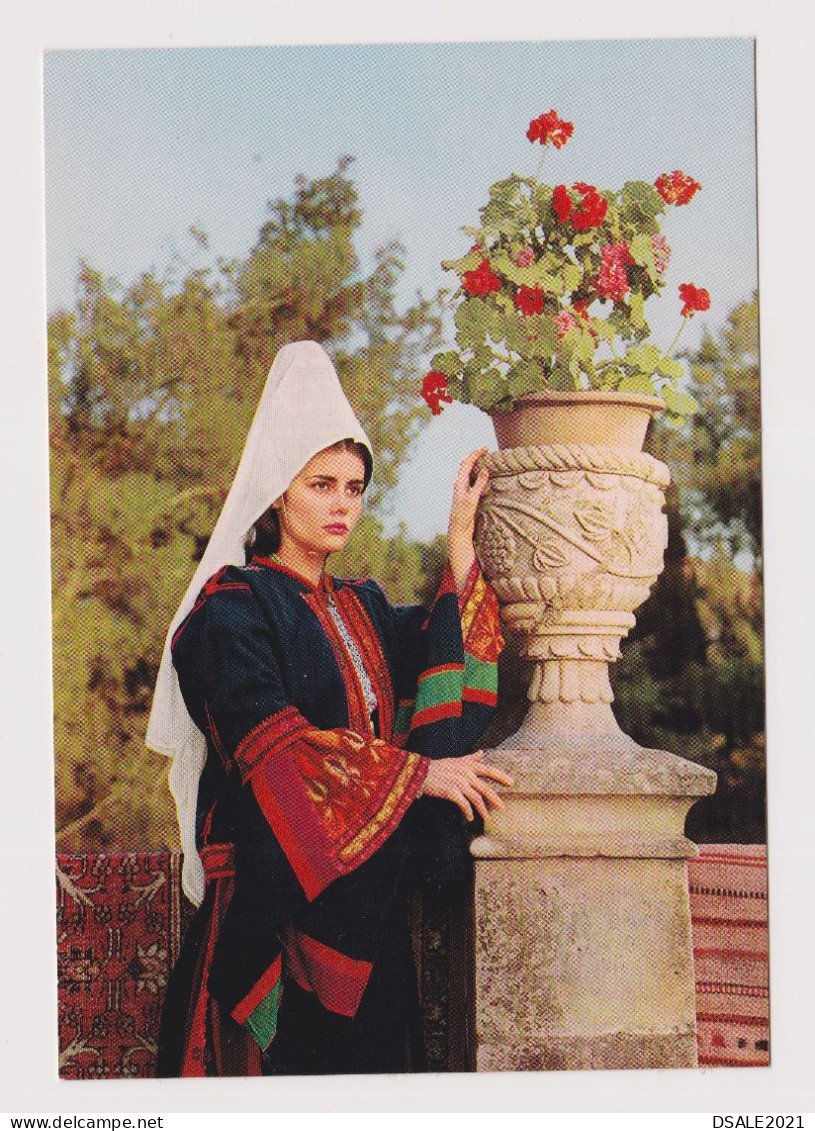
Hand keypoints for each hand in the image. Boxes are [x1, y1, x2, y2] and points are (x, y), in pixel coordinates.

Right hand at [420, 750, 513, 821]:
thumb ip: (470, 758)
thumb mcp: (456, 760)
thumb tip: (481, 752)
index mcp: (468, 765)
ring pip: (476, 798)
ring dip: (482, 809)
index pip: (488, 770)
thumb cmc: (438, 767)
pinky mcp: (452, 791)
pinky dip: (468, 812)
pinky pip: (464, 804)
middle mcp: (466, 773)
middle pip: (485, 787)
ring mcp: (459, 782)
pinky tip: (470, 817)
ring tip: (486, 817)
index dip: (501, 776)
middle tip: (502, 807)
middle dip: (494, 798)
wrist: (421, 774)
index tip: (511, 783)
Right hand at [447, 448, 489, 591]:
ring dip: (475, 461)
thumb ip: (475, 489)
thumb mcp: (471, 501)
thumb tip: (485, 479)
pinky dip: (480, 478)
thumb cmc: (465, 518)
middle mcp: (458, 487)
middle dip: (474, 454)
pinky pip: (475, 486)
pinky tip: (487, 470)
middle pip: (463, 465)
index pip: (464, 466)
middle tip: (485, 447)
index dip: (473, 456)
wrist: (458, 532)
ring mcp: (461, 493)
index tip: (484, 450)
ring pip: (465, 471)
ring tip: (484, 452)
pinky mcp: (468, 502)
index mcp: (459, 486)